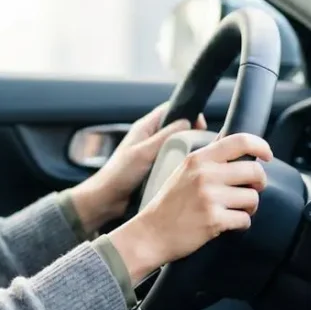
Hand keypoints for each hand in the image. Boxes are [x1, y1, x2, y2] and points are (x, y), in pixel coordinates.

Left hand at [70, 102, 207, 231]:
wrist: (107, 200)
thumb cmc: (119, 174)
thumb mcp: (144, 152)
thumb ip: (165, 136)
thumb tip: (186, 121)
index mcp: (145, 127)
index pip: (170, 109)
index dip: (187, 113)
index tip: (200, 125)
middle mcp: (150, 138)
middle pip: (177, 128)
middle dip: (191, 134)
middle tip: (202, 145)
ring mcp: (153, 153)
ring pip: (177, 146)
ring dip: (187, 151)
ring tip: (198, 160)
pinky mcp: (156, 168)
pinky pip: (173, 162)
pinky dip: (181, 164)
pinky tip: (188, 172)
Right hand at [106, 133, 273, 282]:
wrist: (150, 233)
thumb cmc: (169, 204)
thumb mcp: (183, 171)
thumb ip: (208, 159)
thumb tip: (235, 146)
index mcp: (198, 159)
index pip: (240, 141)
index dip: (261, 146)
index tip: (267, 155)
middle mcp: (205, 174)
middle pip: (254, 171)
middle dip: (259, 183)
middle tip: (250, 190)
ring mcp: (209, 197)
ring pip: (253, 198)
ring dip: (248, 207)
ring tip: (234, 210)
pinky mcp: (214, 220)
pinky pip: (245, 219)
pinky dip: (240, 224)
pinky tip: (227, 224)